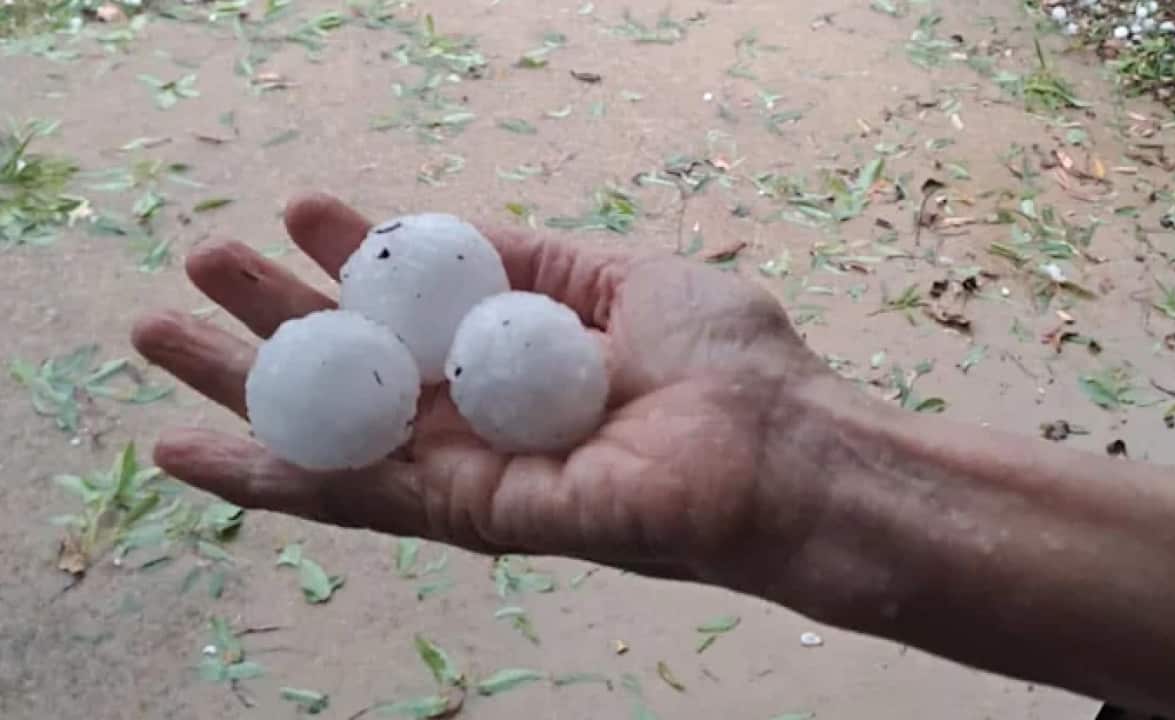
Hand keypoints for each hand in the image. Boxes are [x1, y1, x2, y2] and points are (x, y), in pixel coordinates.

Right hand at [133, 194, 828, 582]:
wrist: (780, 451)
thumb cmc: (727, 362)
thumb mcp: (624, 279)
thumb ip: (533, 264)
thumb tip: (455, 237)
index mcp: (516, 353)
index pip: (410, 307)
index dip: (354, 257)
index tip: (304, 207)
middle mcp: (484, 414)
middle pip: (356, 367)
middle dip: (273, 315)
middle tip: (199, 262)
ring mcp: (470, 469)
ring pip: (332, 429)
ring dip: (241, 385)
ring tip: (159, 328)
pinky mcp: (469, 516)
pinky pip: (354, 496)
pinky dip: (266, 475)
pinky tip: (189, 446)